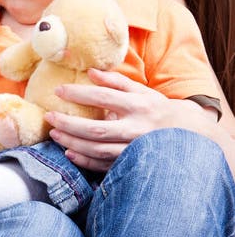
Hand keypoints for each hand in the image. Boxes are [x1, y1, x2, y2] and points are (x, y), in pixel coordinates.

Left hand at [45, 68, 205, 171]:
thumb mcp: (141, 90)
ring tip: (54, 133)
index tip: (58, 90)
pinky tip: (69, 153)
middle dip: (70, 124)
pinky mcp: (132, 164)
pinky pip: (104, 165)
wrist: (186, 135)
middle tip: (50, 117)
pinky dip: (85, 161)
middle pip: (97, 129)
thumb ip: (116, 81)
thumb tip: (91, 72)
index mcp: (138, 105)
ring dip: (73, 143)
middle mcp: (136, 128)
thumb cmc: (156, 109)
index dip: (79, 94)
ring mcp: (134, 149)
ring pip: (98, 150)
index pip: (104, 98)